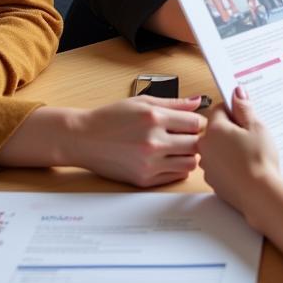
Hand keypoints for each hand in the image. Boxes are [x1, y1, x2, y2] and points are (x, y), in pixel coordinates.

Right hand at [69, 95, 205, 186]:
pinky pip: (176, 177)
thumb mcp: (142, 102)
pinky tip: (168, 158)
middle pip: (196, 145)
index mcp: (154, 118)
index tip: (191, 123)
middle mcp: (153, 142)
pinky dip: (178, 168)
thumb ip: (173, 103)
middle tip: (187, 136)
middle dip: (195, 139)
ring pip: (190, 164)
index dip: (197, 122)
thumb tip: (197, 101)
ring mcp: (149, 164)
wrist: (85, 139)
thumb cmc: (111, 118)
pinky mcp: (144, 180)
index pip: (195, 123)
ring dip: (189, 155)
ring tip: (178, 148)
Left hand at [199, 87, 282, 267]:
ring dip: (229, 147)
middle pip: (217, 129)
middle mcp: (205, 147)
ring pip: (217, 148)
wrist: (260, 195)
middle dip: (232, 129)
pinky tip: (244, 168)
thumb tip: (236, 93)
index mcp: (214, 129)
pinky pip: (219, 165)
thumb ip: (244, 108)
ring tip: (249, 154)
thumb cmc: (259, 160)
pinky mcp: (213, 182)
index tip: (246, 116)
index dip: (234, 111)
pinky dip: (229, 164)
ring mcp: (208, 166)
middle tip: (251, 136)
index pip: (219, 109)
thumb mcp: (256, 127)